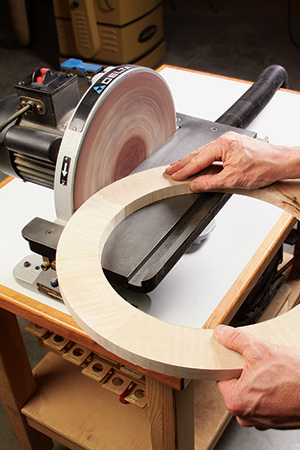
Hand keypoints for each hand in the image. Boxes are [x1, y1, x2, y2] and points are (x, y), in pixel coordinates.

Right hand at [165, 131, 294, 190]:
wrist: (280, 162)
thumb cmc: (263, 167)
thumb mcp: (233, 179)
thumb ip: (211, 182)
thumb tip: (196, 185)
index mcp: (223, 145)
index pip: (198, 160)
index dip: (184, 170)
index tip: (173, 175)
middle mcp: (225, 140)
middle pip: (198, 153)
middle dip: (183, 163)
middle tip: (170, 170)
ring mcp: (229, 142)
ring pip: (204, 152)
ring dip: (191, 161)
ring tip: (179, 167)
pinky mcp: (233, 146)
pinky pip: (212, 152)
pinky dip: (203, 159)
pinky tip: (198, 164)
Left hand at [214, 324, 299, 429]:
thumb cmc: (295, 379)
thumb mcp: (260, 350)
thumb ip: (236, 340)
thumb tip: (221, 334)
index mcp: (236, 401)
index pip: (222, 377)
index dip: (231, 364)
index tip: (239, 358)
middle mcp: (246, 415)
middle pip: (236, 385)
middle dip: (247, 372)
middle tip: (260, 364)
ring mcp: (261, 420)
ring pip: (251, 393)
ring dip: (259, 381)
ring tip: (273, 373)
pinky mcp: (274, 420)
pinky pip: (264, 401)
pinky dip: (270, 391)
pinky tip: (279, 382)